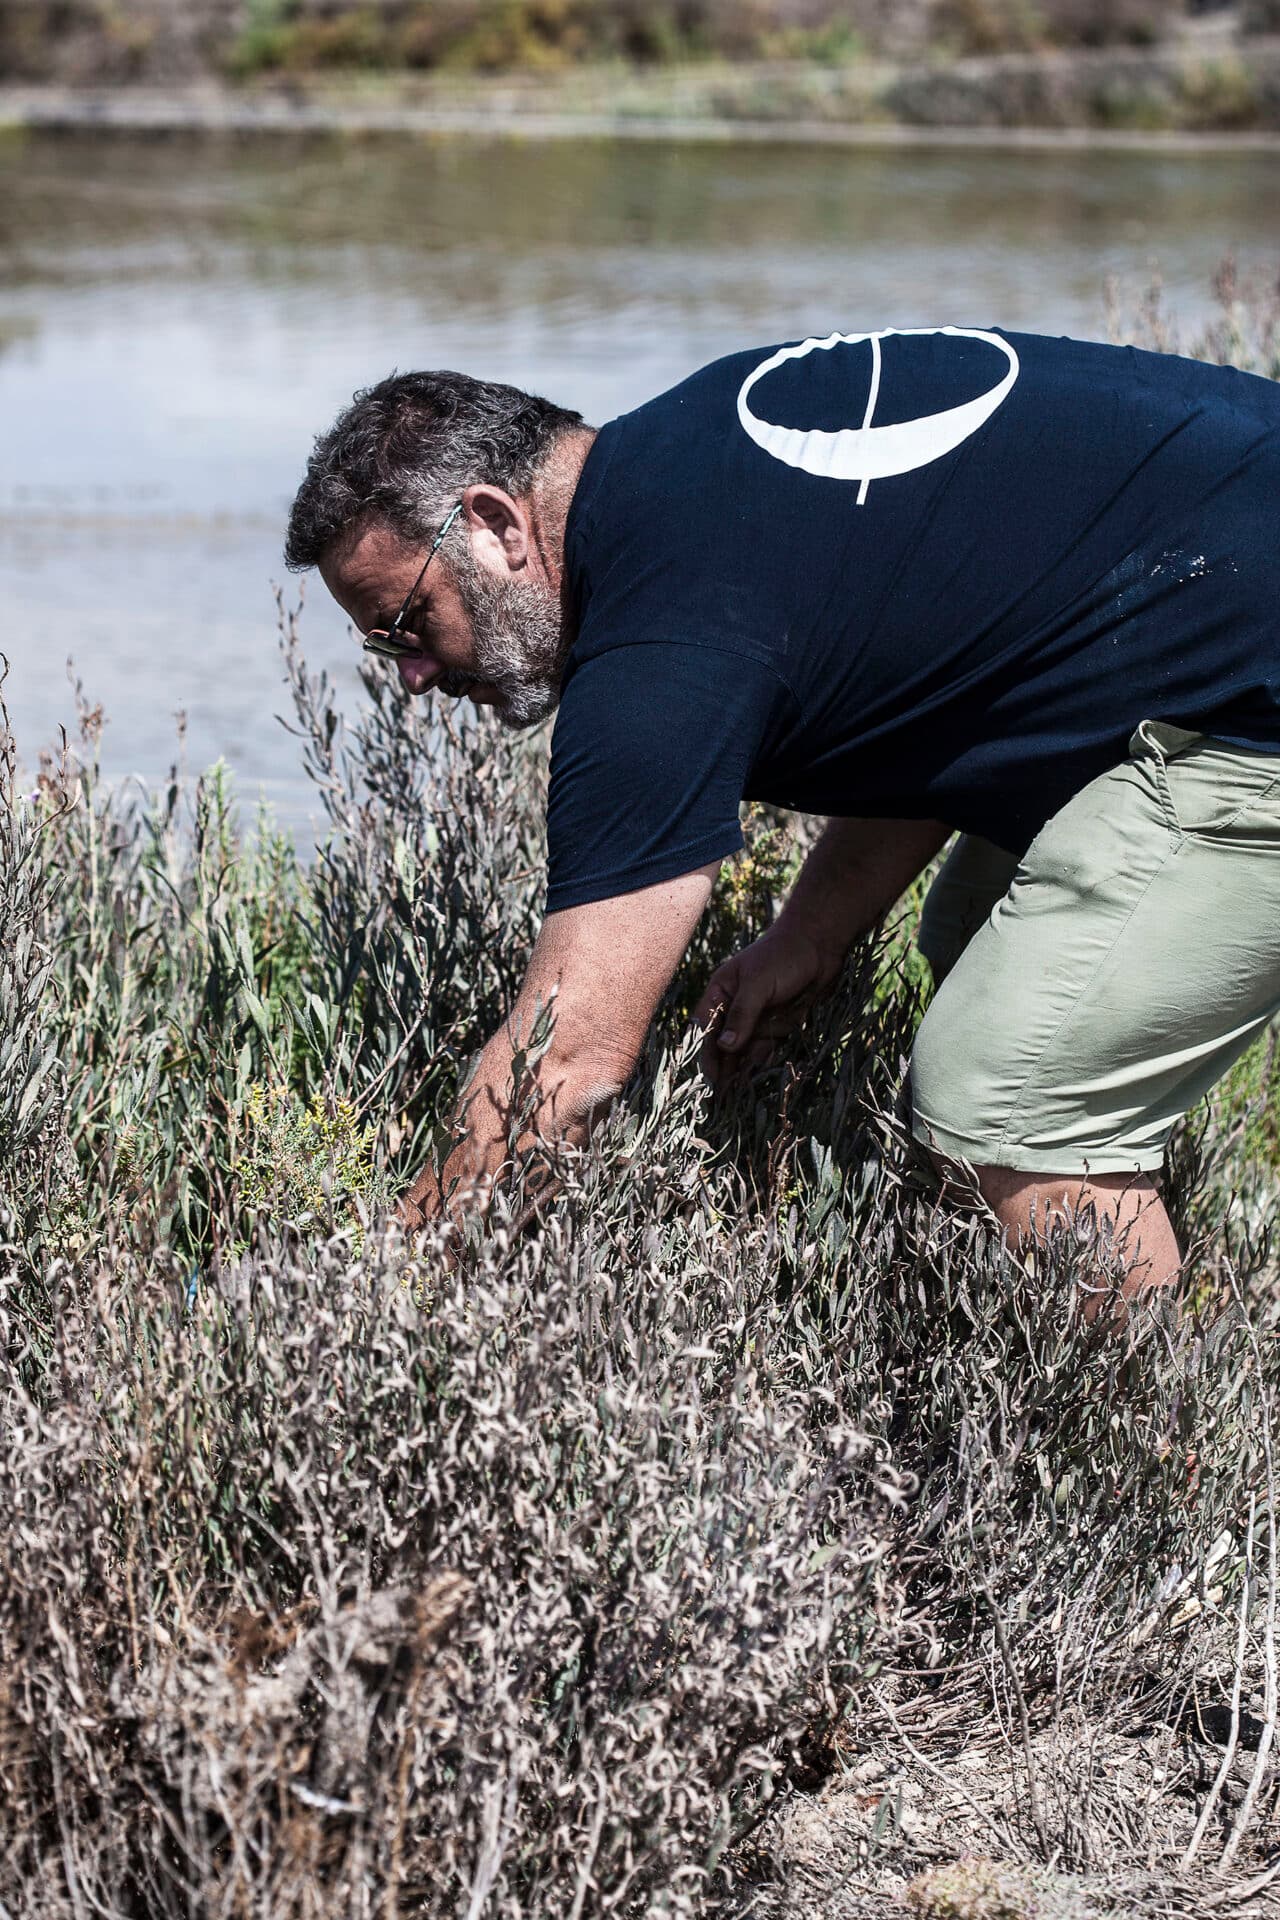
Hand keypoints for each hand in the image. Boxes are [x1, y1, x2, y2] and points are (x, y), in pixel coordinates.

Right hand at [693, 921, 841, 1089]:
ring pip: (743, 1051)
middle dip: (723, 1070)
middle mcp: (735, 1007)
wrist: (820, 945)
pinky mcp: (777, 1024)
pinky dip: (761, 1063)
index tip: (710, 1079)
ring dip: (740, 1072)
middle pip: (723, 1045)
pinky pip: (765, 1048)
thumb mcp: (758, 983)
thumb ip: (742, 1015)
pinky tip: (755, 1081)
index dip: (705, 1054)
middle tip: (721, 1100)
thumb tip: (725, 1046)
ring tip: (735, 1100)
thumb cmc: (783, 956)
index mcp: (721, 993)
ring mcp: (756, 1017)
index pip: (706, 1029)